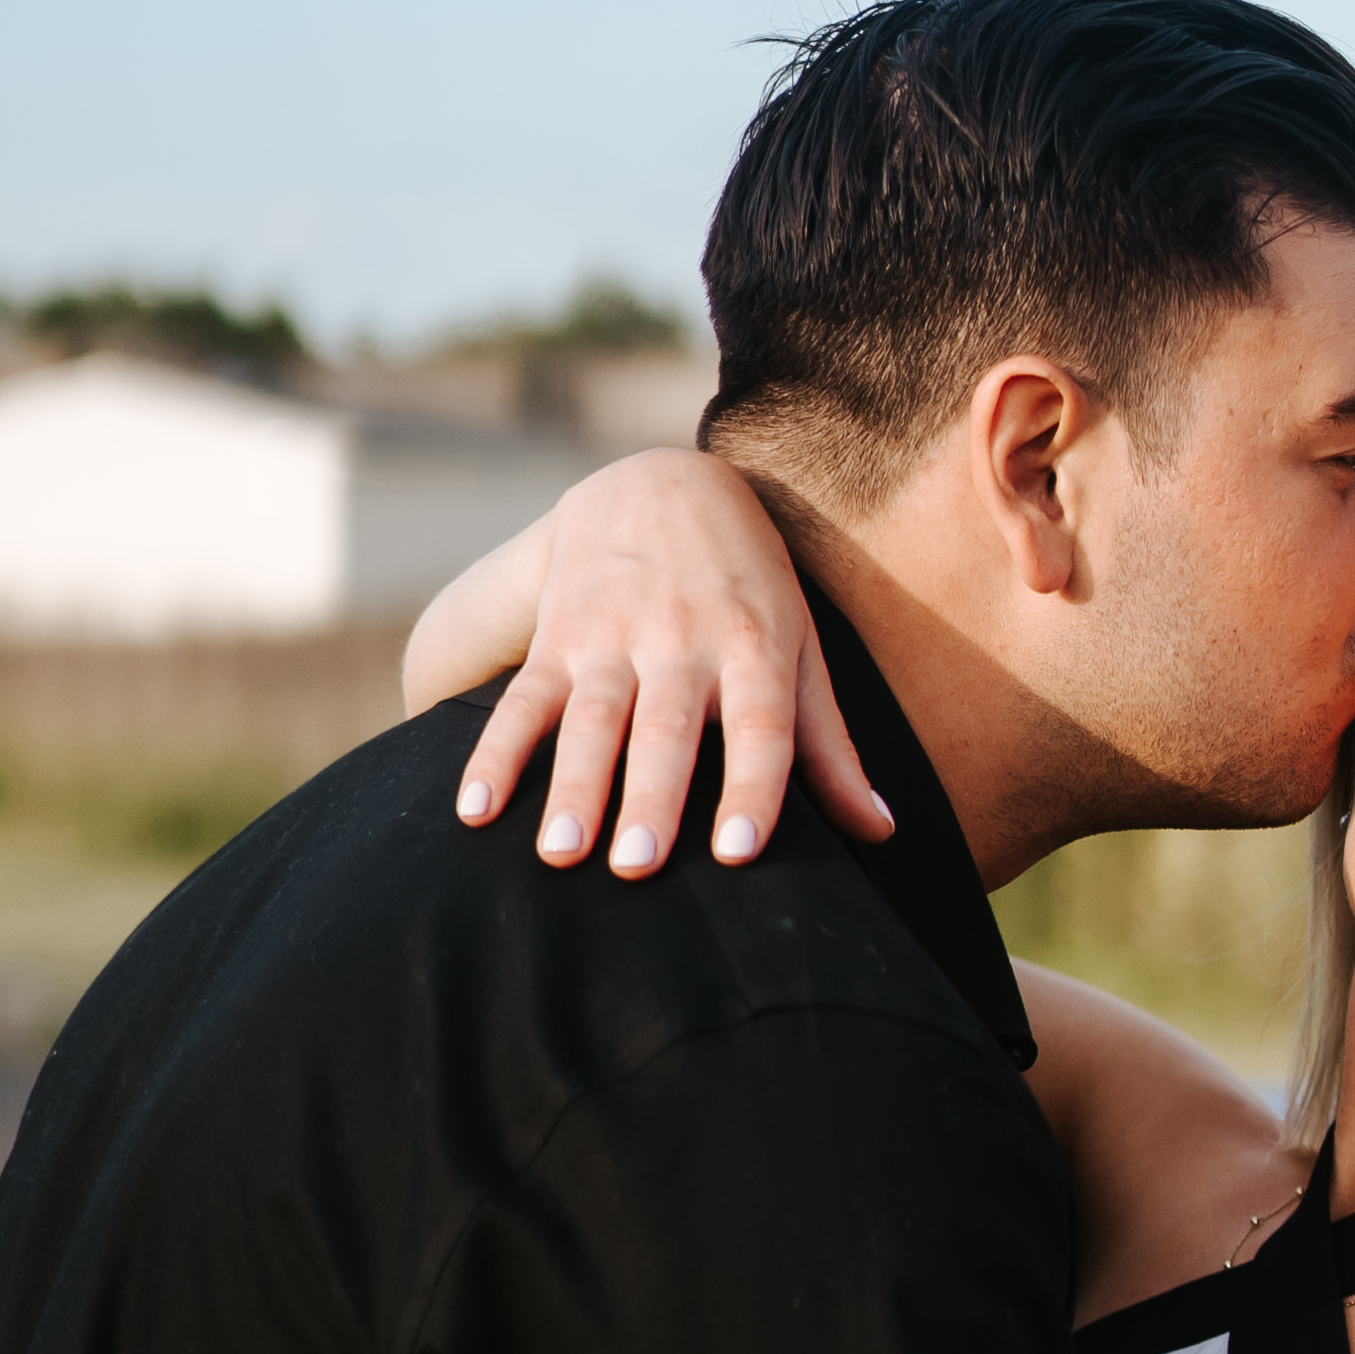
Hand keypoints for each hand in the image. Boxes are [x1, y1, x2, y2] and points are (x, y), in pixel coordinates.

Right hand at [403, 453, 895, 876]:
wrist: (657, 485)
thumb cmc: (747, 589)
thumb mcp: (800, 647)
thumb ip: (828, 743)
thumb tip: (880, 829)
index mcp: (755, 647)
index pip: (760, 725)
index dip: (751, 786)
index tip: (736, 852)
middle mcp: (682, 639)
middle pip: (666, 729)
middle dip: (649, 798)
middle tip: (635, 868)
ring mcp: (612, 636)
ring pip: (589, 718)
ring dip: (571, 787)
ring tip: (560, 853)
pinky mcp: (556, 635)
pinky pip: (521, 700)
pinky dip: (495, 754)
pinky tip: (474, 810)